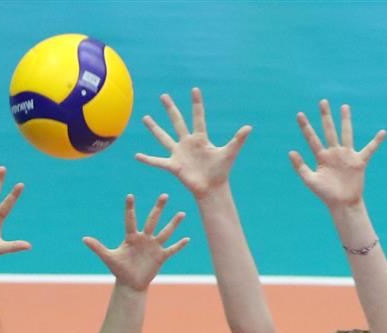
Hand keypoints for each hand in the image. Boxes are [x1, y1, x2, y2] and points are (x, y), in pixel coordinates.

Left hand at [83, 194, 188, 291]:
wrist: (130, 284)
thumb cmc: (119, 270)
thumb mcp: (109, 258)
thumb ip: (98, 247)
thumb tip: (84, 239)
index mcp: (131, 237)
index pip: (130, 220)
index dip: (130, 209)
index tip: (130, 196)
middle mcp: (144, 238)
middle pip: (152, 220)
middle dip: (158, 208)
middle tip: (164, 195)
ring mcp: (154, 247)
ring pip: (165, 232)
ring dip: (173, 224)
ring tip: (181, 213)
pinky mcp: (161, 257)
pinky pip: (172, 250)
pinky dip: (179, 245)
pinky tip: (187, 239)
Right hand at [136, 88, 251, 198]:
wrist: (212, 188)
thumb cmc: (221, 171)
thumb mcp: (229, 153)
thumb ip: (238, 139)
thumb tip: (249, 127)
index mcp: (200, 138)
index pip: (198, 117)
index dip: (196, 104)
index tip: (194, 89)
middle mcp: (187, 143)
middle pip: (177, 121)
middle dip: (170, 108)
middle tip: (163, 95)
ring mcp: (179, 153)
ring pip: (163, 137)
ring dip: (154, 128)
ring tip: (145, 118)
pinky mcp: (174, 165)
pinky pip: (158, 161)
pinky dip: (148, 159)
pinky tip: (137, 156)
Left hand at [289, 100, 384, 209]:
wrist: (342, 204)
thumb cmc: (325, 194)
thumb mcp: (310, 181)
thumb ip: (300, 167)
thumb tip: (291, 151)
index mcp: (321, 157)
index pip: (312, 138)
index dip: (306, 127)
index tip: (299, 114)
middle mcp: (334, 153)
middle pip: (329, 130)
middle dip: (325, 116)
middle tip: (323, 101)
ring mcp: (347, 155)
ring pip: (346, 134)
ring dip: (345, 121)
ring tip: (344, 107)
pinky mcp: (359, 161)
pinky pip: (369, 149)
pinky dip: (376, 142)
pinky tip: (383, 132)